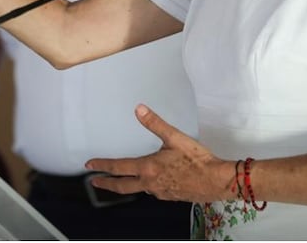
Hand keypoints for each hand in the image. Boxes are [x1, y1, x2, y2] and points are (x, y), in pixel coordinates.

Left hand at [85, 104, 234, 202]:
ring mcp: (160, 192)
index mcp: (148, 168)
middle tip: (94, 182)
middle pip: (122, 186)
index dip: (102, 166)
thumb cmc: (197, 159)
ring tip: (122, 180)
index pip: (119, 167)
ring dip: (127, 185)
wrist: (216, 180)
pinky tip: (151, 182)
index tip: (89, 166)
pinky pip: (153, 191)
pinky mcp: (170, 196)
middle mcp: (150, 183)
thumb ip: (155, 123)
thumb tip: (139, 109)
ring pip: (138, 189)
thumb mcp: (175, 137)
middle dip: (106, 183)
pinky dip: (146, 186)